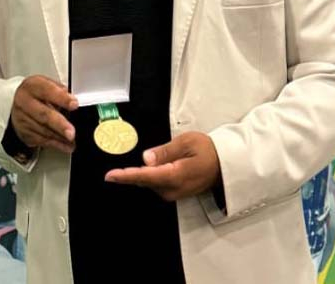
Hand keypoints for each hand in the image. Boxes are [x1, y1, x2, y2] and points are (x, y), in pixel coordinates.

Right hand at [10, 75, 78, 153]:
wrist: (20, 104)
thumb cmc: (37, 94)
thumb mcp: (48, 85)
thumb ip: (60, 91)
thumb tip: (74, 100)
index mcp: (31, 86)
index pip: (47, 91)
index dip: (61, 98)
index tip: (74, 104)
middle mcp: (24, 102)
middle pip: (43, 114)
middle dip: (59, 125)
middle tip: (71, 132)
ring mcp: (21, 119)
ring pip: (43, 130)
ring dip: (60, 137)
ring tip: (73, 140)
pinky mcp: (23, 132)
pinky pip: (41, 140)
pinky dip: (56, 144)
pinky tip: (66, 145)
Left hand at [104, 131, 220, 200]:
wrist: (224, 163)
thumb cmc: (207, 150)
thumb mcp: (186, 142)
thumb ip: (164, 151)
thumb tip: (146, 158)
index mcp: (176, 175)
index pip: (146, 176)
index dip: (127, 176)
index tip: (110, 176)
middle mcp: (173, 189)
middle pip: (144, 181)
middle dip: (128, 175)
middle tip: (113, 171)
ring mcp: (173, 193)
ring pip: (148, 183)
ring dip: (138, 175)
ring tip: (129, 168)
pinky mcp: (174, 193)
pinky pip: (154, 184)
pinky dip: (147, 177)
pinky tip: (144, 169)